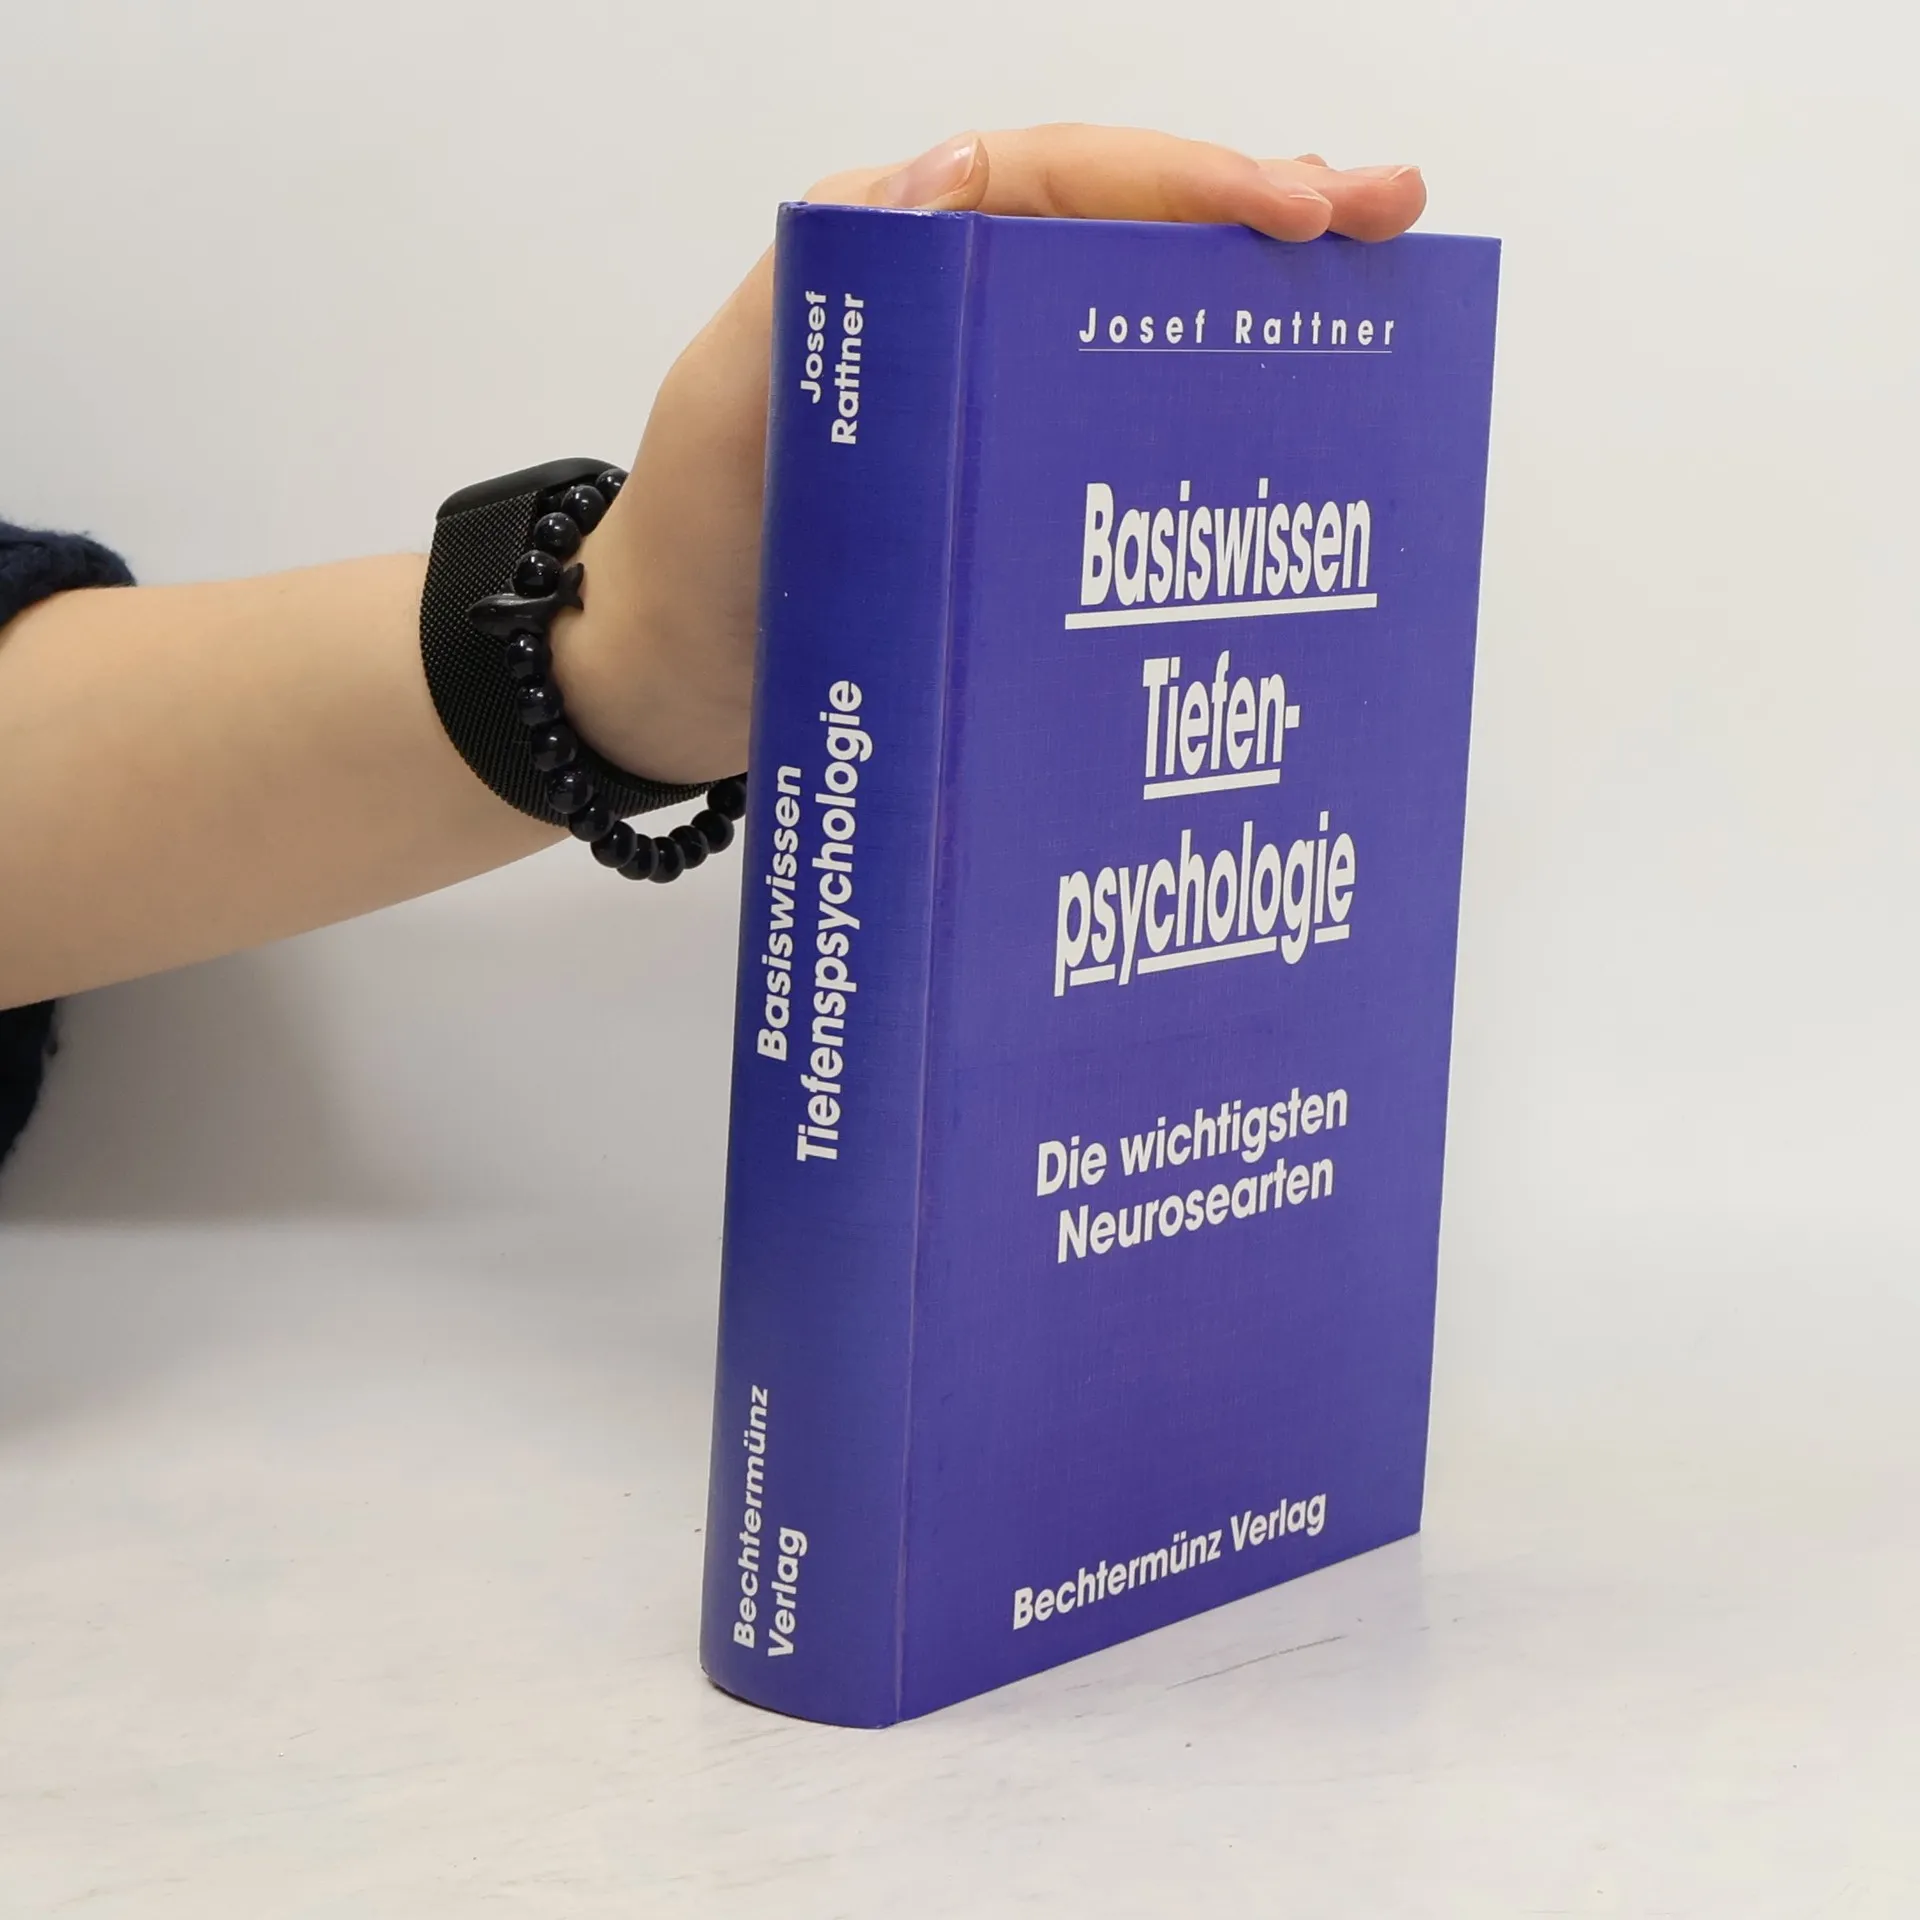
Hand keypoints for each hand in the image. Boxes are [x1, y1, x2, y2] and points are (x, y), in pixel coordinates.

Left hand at [556, 125, 1426, 784]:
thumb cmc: (694, 547)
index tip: (1300, 209)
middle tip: (1390, 219)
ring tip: (1373, 298)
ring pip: (1143, 324)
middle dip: (1264, 217)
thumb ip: (828, 288)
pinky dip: (1203, 416)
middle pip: (1130, 236)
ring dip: (1255, 308)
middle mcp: (958, 311)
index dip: (1192, 185)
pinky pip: (1119, 427)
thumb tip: (951, 169)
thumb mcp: (737, 406)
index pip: (1067, 184)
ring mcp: (989, 400)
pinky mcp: (1006, 486)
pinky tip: (1283, 430)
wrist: (668, 681)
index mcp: (898, 258)